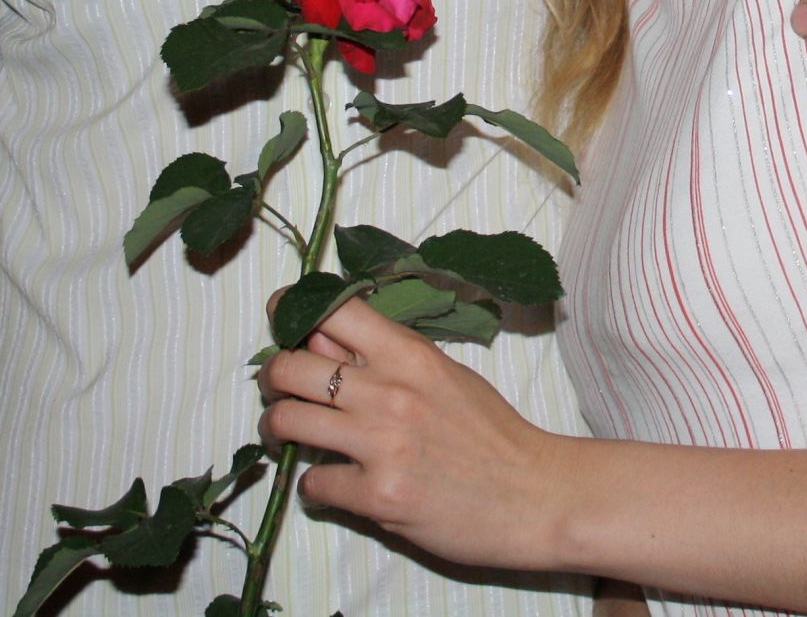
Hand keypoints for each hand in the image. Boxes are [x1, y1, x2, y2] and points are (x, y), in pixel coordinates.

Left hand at [259, 298, 572, 571]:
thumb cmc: (493, 434)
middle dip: (272, 377)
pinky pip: (313, 482)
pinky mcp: (378, 496)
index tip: (281, 317)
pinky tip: (331, 484)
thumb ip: (390, 360)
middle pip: (290, 366)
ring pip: (287, 420)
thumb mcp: (447, 376)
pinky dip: (314, 485)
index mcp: (410, 355)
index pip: (332, 311)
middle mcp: (389, 393)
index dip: (294, 309)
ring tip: (286, 434)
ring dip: (277, 428)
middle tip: (279, 390)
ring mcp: (381, 445)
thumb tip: (327, 343)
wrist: (534, 494)